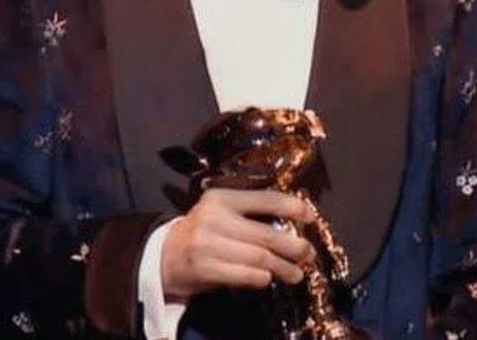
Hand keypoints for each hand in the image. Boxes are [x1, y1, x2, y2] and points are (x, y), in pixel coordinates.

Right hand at [161, 189, 316, 300]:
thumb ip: (251, 212)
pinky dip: (261, 278)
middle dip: (294, 247)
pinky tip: (269, 279)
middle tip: (309, 254)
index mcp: (223, 197)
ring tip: (297, 273)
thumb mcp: (222, 211)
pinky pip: (243, 275)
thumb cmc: (203, 231)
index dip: (293, 207)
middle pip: (266, 235)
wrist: (165, 255)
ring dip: (283, 267)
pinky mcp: (204, 268)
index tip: (311, 217)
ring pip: (258, 257)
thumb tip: (295, 220)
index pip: (266, 199)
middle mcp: (214, 217)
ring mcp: (207, 244)